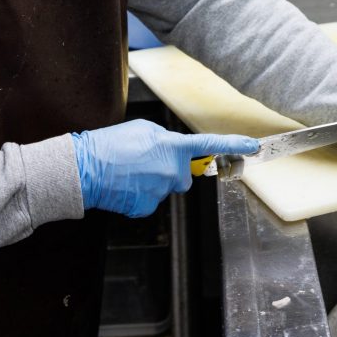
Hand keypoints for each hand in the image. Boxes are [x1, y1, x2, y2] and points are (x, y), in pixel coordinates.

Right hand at [72, 119, 258, 217]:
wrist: (85, 169)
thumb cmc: (110, 145)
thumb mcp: (142, 130)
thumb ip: (164, 140)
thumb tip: (170, 149)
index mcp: (172, 147)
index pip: (210, 145)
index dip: (233, 145)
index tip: (252, 146)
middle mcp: (171, 172)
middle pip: (182, 176)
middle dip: (170, 171)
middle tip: (146, 163)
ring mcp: (160, 192)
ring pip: (164, 188)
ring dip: (152, 182)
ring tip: (129, 172)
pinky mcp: (146, 207)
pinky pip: (151, 200)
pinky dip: (140, 195)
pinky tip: (125, 186)